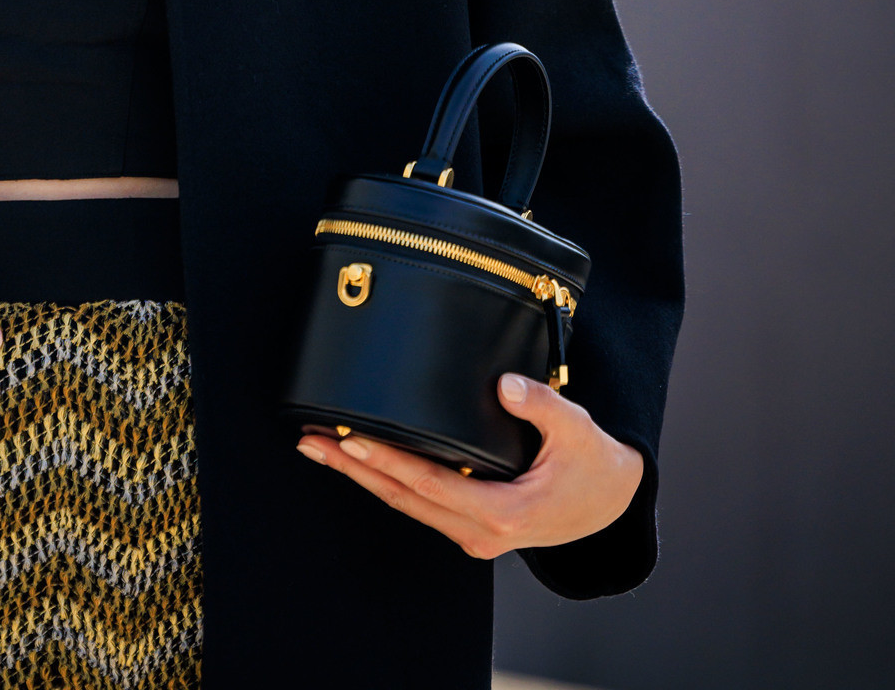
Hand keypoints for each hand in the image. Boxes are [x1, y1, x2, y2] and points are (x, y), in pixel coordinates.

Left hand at [295, 373, 642, 558]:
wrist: (610, 505)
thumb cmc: (592, 465)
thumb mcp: (577, 431)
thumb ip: (542, 406)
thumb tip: (504, 384)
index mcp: (505, 514)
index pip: (431, 485)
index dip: (388, 461)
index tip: (350, 439)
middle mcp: (481, 533)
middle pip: (405, 498)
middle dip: (354, 469)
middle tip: (310, 440)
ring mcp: (473, 535)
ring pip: (406, 504)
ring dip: (361, 476)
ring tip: (318, 446)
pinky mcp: (469, 525)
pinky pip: (419, 503)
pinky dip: (385, 480)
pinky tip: (359, 461)